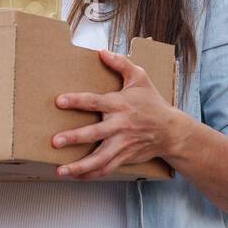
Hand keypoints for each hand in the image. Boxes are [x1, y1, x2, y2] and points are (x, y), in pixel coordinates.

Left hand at [51, 49, 183, 179]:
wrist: (171, 131)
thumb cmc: (152, 103)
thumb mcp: (140, 78)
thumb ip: (121, 64)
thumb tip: (101, 52)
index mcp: (120, 104)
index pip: (95, 102)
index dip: (77, 101)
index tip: (60, 101)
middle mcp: (120, 125)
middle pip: (94, 133)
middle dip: (74, 138)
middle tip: (56, 141)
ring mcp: (122, 144)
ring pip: (99, 158)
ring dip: (79, 166)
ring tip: (61, 170)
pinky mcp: (124, 157)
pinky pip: (106, 169)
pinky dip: (90, 174)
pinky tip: (76, 176)